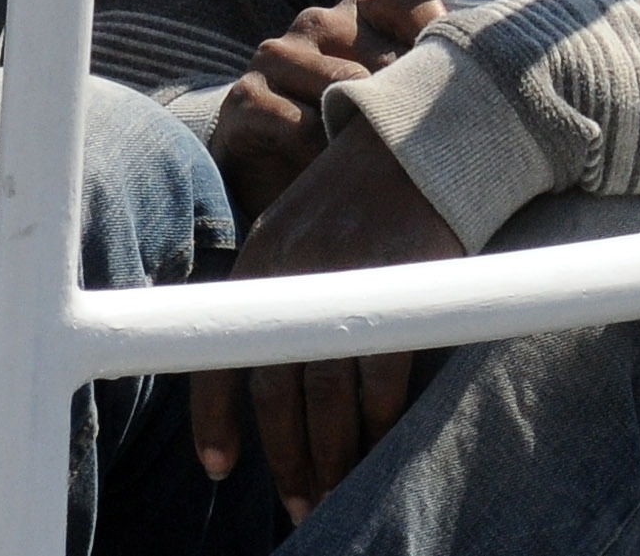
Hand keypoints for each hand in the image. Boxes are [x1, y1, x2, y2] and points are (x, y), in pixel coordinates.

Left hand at [188, 120, 464, 518]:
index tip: (218, 468)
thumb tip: (265, 365)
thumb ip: (279, 289)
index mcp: (260, 261)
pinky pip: (382, 377)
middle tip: (300, 501)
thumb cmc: (360, 192)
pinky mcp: (401, 289)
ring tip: (335, 489)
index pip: (221, 356)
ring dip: (332, 453)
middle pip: (279, 391)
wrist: (423, 139)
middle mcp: (295, 275)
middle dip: (287, 456)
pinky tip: (378, 444)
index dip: (215, 419)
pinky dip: (379, 421)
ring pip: (329, 396)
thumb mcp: (298, 227)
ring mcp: (349, 281)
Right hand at [210, 0, 445, 223]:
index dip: (441, 32)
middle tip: (433, 145)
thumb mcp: (393, 101)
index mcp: (361, 10)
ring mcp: (277, 55)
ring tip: (386, 166)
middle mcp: (318, 23)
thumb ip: (431, 80)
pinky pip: (297, 124)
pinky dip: (321, 152)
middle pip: (384, 53)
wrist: (266, 176)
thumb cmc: (347, 132)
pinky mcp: (244, 98)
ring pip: (343, 87)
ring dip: (367, 132)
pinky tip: (333, 173)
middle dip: (410, 103)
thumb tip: (505, 83)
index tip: (467, 77)